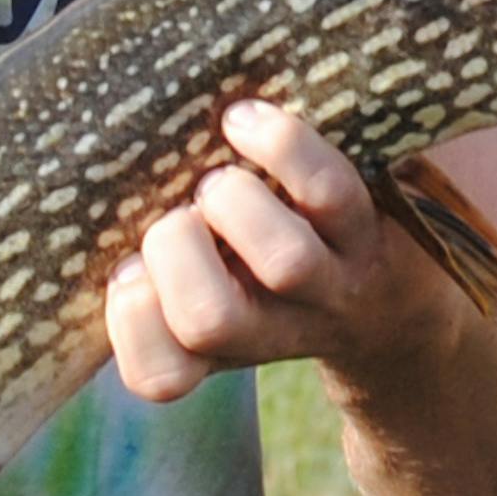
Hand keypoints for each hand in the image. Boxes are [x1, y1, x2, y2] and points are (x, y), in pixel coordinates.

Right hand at [104, 100, 462, 401]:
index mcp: (220, 347)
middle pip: (209, 319)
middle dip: (174, 249)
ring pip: (282, 259)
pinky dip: (280, 145)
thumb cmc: (271, 276)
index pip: (159, 374)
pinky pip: (328, 188)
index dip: (131, 323)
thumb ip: (155, 267)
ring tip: (220, 178)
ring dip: (233, 203)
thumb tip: (95, 201)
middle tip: (181, 215)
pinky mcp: (371, 229)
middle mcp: (278, 326)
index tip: (128, 270)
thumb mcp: (215, 288)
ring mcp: (332, 281)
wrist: (401, 300)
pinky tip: (245, 121)